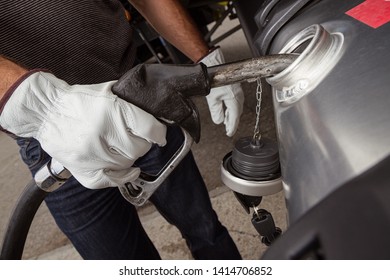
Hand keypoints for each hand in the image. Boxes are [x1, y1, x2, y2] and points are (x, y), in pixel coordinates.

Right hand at [0, 71, 166, 188]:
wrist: (45, 111)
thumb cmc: (79, 101)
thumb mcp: (108, 92)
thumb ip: (131, 103)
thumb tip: (155, 115)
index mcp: (112, 111)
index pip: (149, 128)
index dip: (158, 132)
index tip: (159, 134)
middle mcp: (102, 134)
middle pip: (140, 148)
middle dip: (142, 143)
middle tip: (134, 137)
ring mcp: (91, 154)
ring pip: (127, 164)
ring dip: (129, 156)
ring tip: (121, 147)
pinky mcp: (81, 168)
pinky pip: (109, 180)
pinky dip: (121, 177)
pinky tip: (127, 170)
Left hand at [200, 48, 244, 136]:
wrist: (216, 65)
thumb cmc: (214, 79)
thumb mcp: (212, 99)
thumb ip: (216, 111)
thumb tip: (219, 120)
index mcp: (234, 100)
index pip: (234, 118)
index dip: (232, 127)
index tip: (229, 133)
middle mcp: (238, 97)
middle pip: (237, 114)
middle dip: (233, 122)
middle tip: (228, 129)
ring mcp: (238, 92)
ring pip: (237, 108)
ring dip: (232, 115)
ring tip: (227, 122)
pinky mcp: (235, 88)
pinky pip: (236, 102)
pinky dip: (232, 108)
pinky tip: (228, 110)